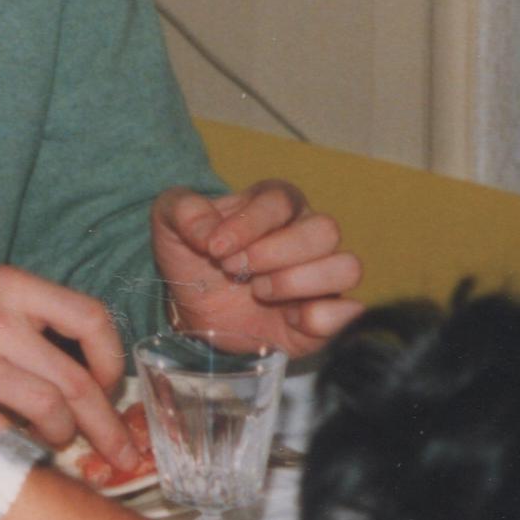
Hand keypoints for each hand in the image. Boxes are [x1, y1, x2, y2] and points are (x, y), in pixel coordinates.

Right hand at [0, 261, 139, 462]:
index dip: (112, 358)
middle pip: (75, 381)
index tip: (110, 381)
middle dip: (107, 425)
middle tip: (120, 450)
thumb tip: (82, 371)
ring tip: (55, 441)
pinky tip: (19, 447)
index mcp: (5, 285)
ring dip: (63, 437)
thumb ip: (26, 318)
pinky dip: (21, 450)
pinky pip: (1, 436)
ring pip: (47, 412)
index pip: (89, 318)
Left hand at [151, 182, 364, 356]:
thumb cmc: (192, 257)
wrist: (194, 310)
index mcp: (275, 204)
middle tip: (235, 269)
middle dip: (273, 253)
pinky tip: (285, 318)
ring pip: (346, 267)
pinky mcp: (328, 313)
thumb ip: (182, 211)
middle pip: (324, 230)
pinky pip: (350, 311)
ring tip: (259, 291)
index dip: (248, 224)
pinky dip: (319, 318)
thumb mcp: (170, 224)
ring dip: (297, 282)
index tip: (214, 248)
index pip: (281, 200)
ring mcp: (323, 275)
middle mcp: (308, 234)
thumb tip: (208, 232)